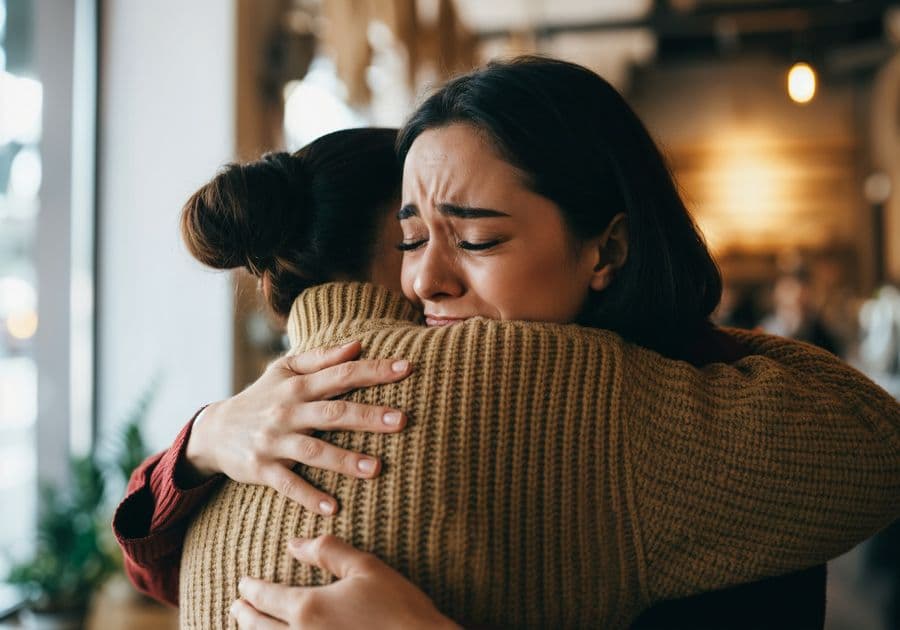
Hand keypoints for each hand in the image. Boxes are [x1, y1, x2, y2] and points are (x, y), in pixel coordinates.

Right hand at [185, 340, 411, 514]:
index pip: (342, 374)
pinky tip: (333, 508)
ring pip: (313, 450)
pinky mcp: (261, 468)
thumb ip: (322, 358)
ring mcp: (274, 441)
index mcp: (298, 385)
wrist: (213, 431)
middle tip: (402, 420)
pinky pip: (287, 484)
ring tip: (375, 469)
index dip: (374, 370)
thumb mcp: (284, 370)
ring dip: (344, 460)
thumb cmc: (261, 397)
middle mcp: (288, 410)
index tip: (406, 368)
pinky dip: (309, 496)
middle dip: (367, 416)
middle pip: (333, 412)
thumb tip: (359, 345)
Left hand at [230, 535, 458, 629]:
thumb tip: (294, 542)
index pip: (268, 597)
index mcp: (309, 607)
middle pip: (259, 627)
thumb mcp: (367, 568)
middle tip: (237, 606)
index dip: (252, 590)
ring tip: (247, 625)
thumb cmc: (399, 608)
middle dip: (245, 614)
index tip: (243, 585)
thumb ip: (328, 550)